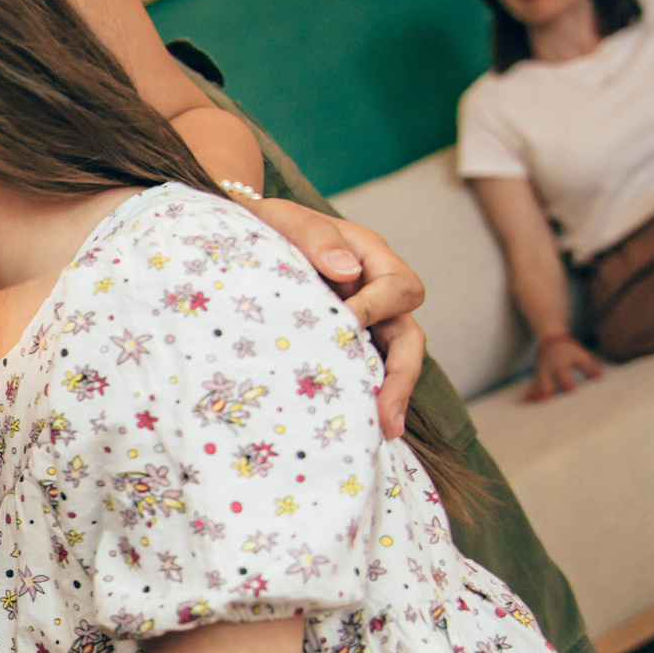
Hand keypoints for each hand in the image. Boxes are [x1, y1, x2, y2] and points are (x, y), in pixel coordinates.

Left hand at [246, 198, 427, 438]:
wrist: (244, 237)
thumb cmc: (269, 225)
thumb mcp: (287, 220)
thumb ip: (316, 238)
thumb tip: (346, 272)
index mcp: (370, 257)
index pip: (398, 288)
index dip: (375, 307)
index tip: (344, 323)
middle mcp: (375, 292)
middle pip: (409, 335)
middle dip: (401, 376)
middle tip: (386, 416)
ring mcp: (364, 321)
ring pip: (394, 360)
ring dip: (391, 396)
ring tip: (382, 433)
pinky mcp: (343, 344)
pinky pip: (364, 370)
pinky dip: (364, 396)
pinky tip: (356, 426)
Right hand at [524, 334, 601, 400]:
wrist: (551, 342)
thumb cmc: (569, 351)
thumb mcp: (581, 356)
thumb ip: (589, 367)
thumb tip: (599, 376)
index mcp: (560, 365)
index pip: (564, 375)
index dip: (567, 382)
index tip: (569, 391)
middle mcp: (548, 370)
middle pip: (546, 381)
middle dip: (546, 391)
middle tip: (546, 400)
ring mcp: (540, 374)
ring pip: (536, 386)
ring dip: (533, 395)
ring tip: (527, 406)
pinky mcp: (536, 378)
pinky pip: (531, 387)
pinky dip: (526, 395)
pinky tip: (521, 403)